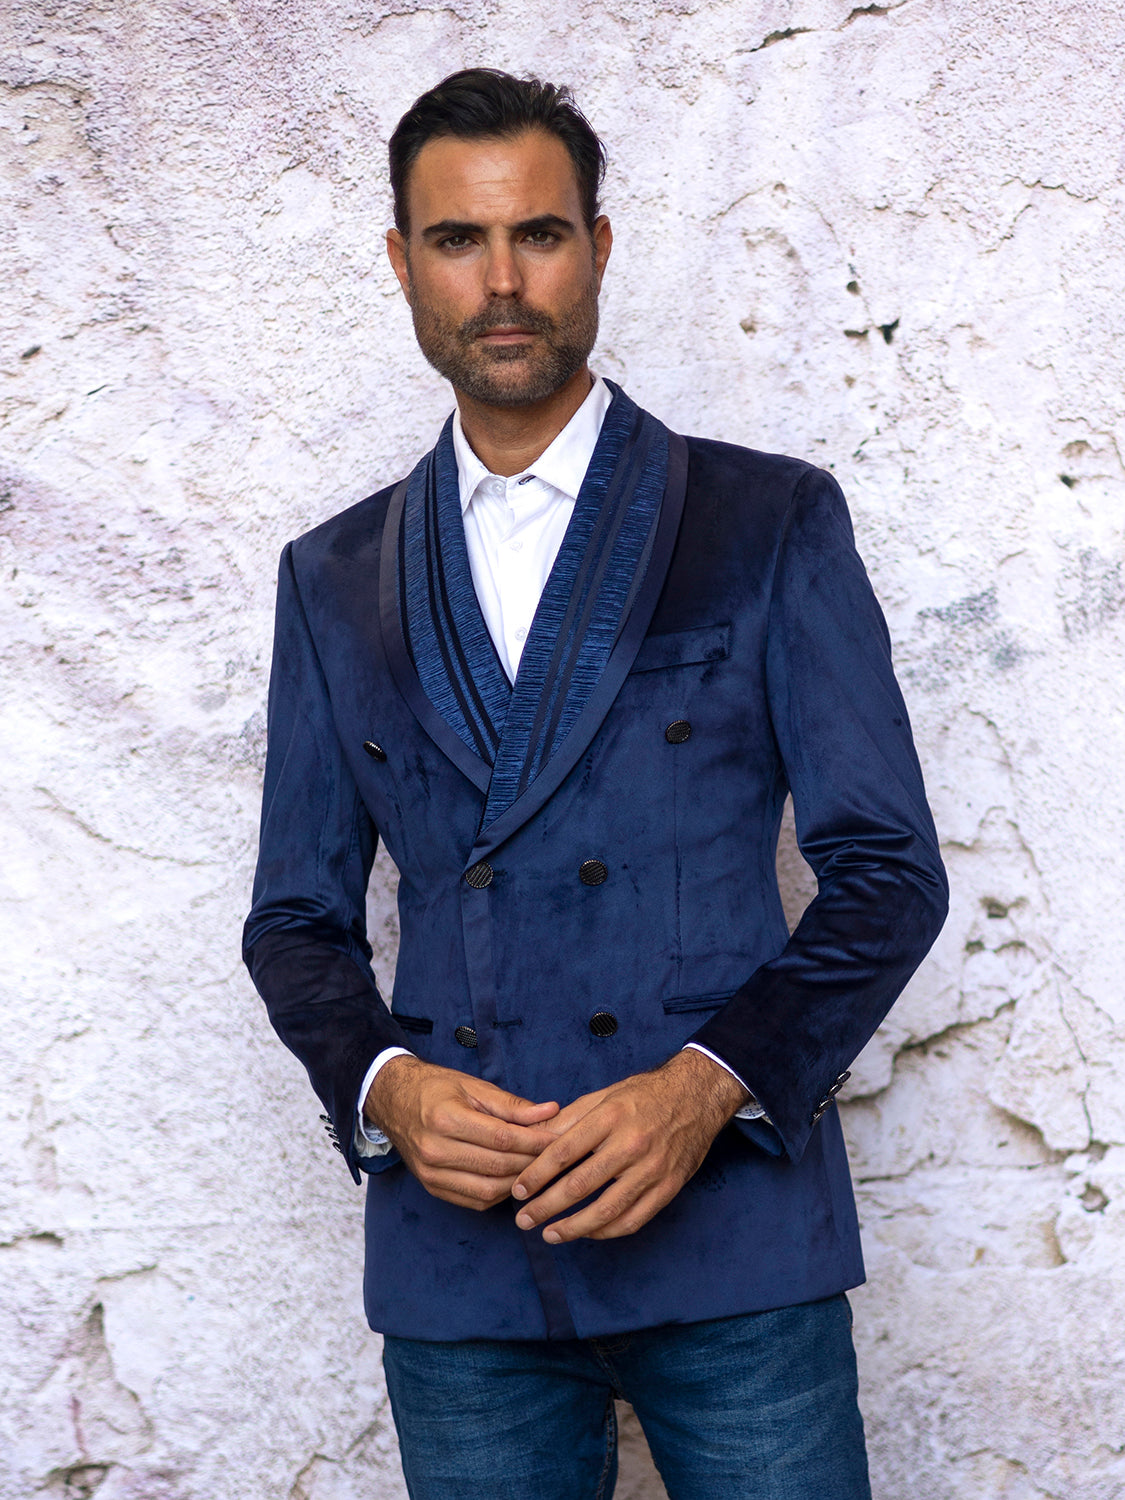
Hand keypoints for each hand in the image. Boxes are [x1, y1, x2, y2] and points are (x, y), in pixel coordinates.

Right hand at [365, 1056, 560, 1210]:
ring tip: (537, 1168)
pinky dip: (500, 1193)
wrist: (393, 1101)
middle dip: (531, 1162)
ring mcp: (431, 1174)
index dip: (534, 1141)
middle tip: (555, 1155)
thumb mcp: (472, 1086)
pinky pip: (475, 1201)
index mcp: (445, 1119)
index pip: (502, 1138)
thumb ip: (512, 1105)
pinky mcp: (432, 1188)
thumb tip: (550, 1111)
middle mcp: (435, 1150)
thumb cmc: (435, 1089)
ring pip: (488, 1190)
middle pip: (497, 1166)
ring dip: (518, 1182)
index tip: (557, 1138)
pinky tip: (512, 1179)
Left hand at [510, 1050, 749, 1243]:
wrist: (697, 1098)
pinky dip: (606, 1232)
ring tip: (549, 1234)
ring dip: (573, 1228)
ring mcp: (652, 1169)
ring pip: (606, 1210)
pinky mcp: (668, 1188)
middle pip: (581, 1184)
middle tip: (524, 1220)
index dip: (537, 1175)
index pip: (564, 1152)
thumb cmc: (645, 1095)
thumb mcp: (605, 1095)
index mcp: (611, 1117)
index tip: (518, 1190)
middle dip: (546, 1206)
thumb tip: (533, 1140)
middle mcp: (632, 1144)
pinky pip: (633, 1220)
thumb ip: (569, 1119)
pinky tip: (587, 1232)